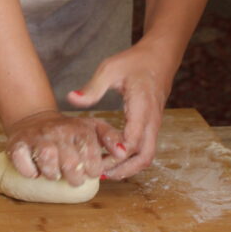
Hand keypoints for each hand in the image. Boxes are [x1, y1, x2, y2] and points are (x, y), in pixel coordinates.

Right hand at [5, 109, 123, 186]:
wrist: (35, 119)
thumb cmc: (69, 131)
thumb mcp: (93, 128)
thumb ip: (111, 138)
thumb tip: (124, 152)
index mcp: (79, 128)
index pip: (91, 154)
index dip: (92, 169)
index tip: (90, 171)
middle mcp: (58, 131)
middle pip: (70, 163)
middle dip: (74, 178)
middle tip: (73, 178)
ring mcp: (37, 136)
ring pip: (47, 160)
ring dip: (52, 174)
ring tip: (55, 174)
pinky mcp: (17, 143)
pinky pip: (22, 161)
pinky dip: (29, 171)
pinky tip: (35, 171)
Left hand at [67, 40, 172, 179]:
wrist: (159, 57)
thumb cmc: (133, 62)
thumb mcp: (109, 69)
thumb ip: (92, 88)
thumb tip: (71, 98)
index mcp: (142, 106)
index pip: (134, 139)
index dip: (118, 154)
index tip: (98, 161)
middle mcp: (152, 120)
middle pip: (145, 156)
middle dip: (124, 170)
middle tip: (100, 174)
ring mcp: (154, 125)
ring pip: (147, 156)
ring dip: (128, 168)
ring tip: (104, 172)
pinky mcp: (152, 126)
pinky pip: (145, 149)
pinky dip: (131, 159)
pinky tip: (112, 159)